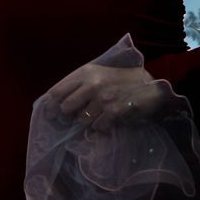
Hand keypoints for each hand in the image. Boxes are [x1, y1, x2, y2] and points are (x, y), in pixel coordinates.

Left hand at [45, 61, 168, 131]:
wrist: (149, 86)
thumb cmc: (118, 80)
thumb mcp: (96, 74)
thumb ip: (77, 85)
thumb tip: (56, 104)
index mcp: (85, 72)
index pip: (57, 91)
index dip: (51, 106)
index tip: (51, 115)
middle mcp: (92, 83)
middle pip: (66, 107)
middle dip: (69, 116)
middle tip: (75, 117)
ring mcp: (103, 97)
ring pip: (81, 119)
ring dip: (87, 122)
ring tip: (96, 117)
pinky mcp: (115, 110)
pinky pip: (97, 126)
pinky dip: (100, 127)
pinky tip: (106, 121)